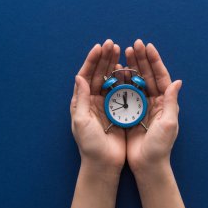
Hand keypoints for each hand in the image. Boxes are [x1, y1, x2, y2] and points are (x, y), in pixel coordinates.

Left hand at [70, 39, 125, 173]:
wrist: (104, 163)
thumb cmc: (89, 145)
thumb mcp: (81, 121)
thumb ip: (81, 99)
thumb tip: (79, 76)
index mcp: (82, 102)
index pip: (86, 76)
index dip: (91, 61)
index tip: (99, 47)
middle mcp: (94, 101)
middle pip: (99, 74)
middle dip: (105, 58)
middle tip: (112, 44)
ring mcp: (107, 105)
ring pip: (111, 80)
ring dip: (115, 65)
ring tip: (121, 51)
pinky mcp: (120, 111)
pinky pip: (123, 91)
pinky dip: (126, 79)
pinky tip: (129, 69)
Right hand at [124, 39, 181, 173]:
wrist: (146, 164)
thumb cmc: (159, 147)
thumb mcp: (169, 124)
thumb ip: (172, 102)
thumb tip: (178, 81)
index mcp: (165, 102)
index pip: (161, 77)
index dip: (155, 61)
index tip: (148, 46)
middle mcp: (154, 101)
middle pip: (148, 75)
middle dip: (141, 59)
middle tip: (134, 44)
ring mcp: (141, 105)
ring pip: (136, 81)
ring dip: (131, 66)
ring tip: (124, 52)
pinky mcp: (130, 112)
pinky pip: (126, 92)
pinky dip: (122, 80)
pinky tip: (116, 70)